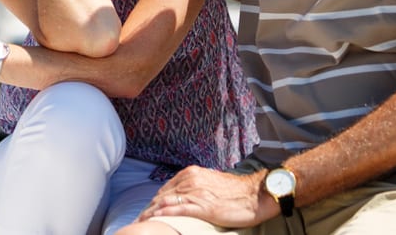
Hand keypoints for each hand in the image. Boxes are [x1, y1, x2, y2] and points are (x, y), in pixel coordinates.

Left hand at [138, 166, 274, 227]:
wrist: (255, 194)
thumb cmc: (236, 192)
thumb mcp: (211, 184)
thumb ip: (196, 187)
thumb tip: (185, 196)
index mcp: (191, 174)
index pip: (166, 189)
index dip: (154, 201)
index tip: (147, 211)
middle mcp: (190, 180)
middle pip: (162, 195)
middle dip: (149, 208)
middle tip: (140, 220)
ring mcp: (196, 192)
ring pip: (166, 202)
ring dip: (152, 213)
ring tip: (142, 223)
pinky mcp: (203, 206)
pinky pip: (178, 210)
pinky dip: (165, 214)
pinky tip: (156, 219)